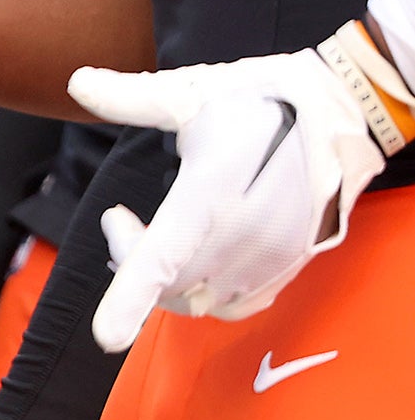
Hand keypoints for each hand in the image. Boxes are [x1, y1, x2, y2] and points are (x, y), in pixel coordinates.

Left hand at [72, 29, 406, 348]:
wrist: (344, 110)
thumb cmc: (265, 97)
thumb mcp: (194, 91)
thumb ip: (133, 97)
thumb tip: (75, 82)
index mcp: (212, 192)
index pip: (162, 257)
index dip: (130, 300)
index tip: (105, 337)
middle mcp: (245, 234)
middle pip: (171, 286)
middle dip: (131, 262)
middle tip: (121, 222)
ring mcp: (273, 255)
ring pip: (200, 300)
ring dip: (167, 281)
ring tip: (153, 239)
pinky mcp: (291, 264)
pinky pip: (236, 304)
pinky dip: (205, 292)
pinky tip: (197, 258)